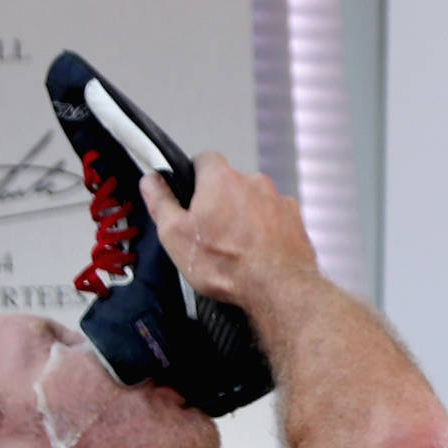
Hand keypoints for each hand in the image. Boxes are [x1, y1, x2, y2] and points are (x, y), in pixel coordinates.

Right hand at [140, 151, 317, 313]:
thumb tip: (151, 182)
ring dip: (244, 216)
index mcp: (221, 179)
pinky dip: (266, 229)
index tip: (191, 195)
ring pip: (254, 201)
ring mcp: (279, 200)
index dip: (194, 176)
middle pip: (230, 183)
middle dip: (220, 201)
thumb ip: (160, 201)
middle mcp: (254, 182)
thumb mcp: (175, 234)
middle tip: (211, 230)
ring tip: (236, 247)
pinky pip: (275, 217)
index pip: (204, 159)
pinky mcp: (296, 220)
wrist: (277, 287)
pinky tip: (258, 251)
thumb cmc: (227, 264)